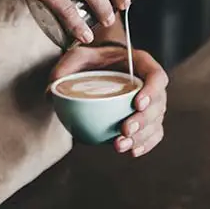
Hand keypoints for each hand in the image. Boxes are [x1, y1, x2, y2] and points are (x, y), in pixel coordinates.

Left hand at [51, 45, 167, 156]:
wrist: (100, 66)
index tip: (137, 103)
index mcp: (141, 63)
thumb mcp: (77, 57)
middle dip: (144, 120)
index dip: (152, 91)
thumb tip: (51, 94)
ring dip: (142, 136)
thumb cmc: (92, 59)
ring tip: (120, 145)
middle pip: (159, 104)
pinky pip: (153, 133)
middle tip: (125, 130)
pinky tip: (132, 151)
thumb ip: (64, 69)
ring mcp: (151, 103)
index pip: (157, 76)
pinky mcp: (146, 119)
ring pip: (156, 122)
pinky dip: (145, 144)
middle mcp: (150, 84)